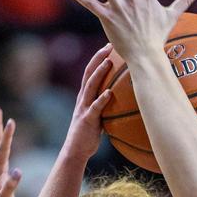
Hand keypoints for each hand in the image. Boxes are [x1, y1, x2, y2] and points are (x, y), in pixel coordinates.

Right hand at [62, 44, 114, 159]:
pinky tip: (109, 93)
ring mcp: (83, 108)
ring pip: (90, 86)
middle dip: (98, 58)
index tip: (109, 47)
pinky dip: (102, 99)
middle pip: (88, 73)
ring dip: (99, 73)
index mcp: (84, 96)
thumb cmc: (88, 134)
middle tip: (109, 46)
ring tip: (108, 62)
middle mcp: (82, 99)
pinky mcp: (87, 120)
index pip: (90, 72)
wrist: (75, 151)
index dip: (98, 59)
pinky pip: (95, 108)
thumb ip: (105, 106)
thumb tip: (120, 100)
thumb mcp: (97, 116)